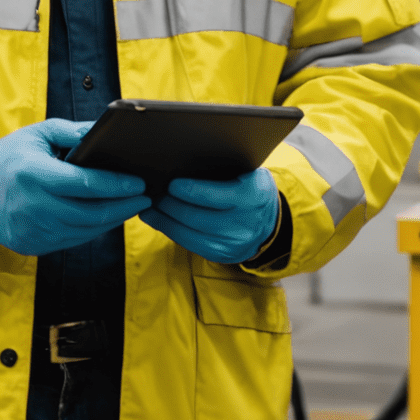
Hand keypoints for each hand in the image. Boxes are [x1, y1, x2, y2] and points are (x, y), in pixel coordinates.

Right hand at [0, 120, 149, 255]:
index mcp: (33, 174)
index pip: (84, 184)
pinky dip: (92, 230)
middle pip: (89, 213)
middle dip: (123, 206)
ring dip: (112, 220)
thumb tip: (104, 132)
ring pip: (83, 230)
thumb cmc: (11, 156)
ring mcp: (29, 230)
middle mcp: (30, 206)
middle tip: (146, 197)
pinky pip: (70, 240)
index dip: (116, 185)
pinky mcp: (29, 245)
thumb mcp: (39, 133)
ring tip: (132, 207)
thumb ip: (72, 131)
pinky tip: (107, 218)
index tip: (139, 182)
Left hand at [141, 168, 280, 263]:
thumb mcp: (249, 174)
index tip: (169, 182)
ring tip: (148, 209)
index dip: (186, 189)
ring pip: (187, 234)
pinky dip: (171, 232)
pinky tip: (160, 222)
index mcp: (251, 196)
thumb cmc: (252, 190)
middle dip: (168, 204)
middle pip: (194, 216)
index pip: (211, 194)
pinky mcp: (221, 255)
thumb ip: (223, 171)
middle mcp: (242, 223)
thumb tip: (182, 165)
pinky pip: (189, 245)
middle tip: (151, 193)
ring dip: (163, 221)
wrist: (271, 223)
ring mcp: (231, 243)